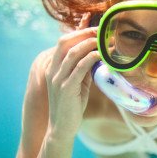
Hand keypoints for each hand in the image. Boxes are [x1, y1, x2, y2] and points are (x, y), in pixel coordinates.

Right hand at [45, 13, 99, 140]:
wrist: (62, 128)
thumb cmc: (71, 106)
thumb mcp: (78, 84)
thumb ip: (84, 70)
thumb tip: (97, 55)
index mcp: (53, 68)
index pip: (63, 42)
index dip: (79, 33)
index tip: (95, 29)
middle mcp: (53, 70)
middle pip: (65, 42)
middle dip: (84, 33)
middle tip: (101, 31)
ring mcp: (58, 79)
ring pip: (72, 53)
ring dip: (89, 43)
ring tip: (103, 41)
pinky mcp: (66, 88)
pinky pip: (79, 68)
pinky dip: (90, 58)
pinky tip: (101, 55)